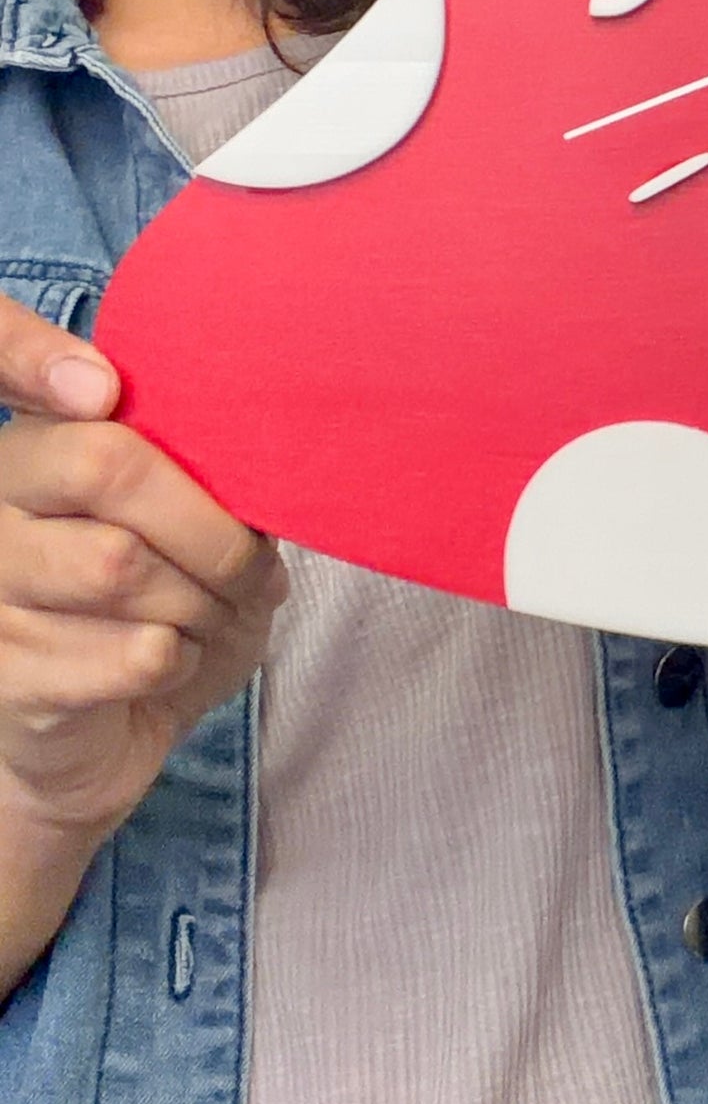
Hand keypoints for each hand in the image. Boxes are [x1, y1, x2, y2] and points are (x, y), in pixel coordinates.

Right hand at [0, 292, 285, 846]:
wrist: (95, 748)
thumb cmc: (152, 620)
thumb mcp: (193, 537)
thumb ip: (210, 479)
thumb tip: (284, 452)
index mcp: (32, 449)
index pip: (12, 363)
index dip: (38, 356)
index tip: (103, 389)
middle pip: (107, 465)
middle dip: (210, 523)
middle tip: (246, 569)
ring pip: (123, 565)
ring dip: (203, 601)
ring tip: (210, 619)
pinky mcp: (10, 679)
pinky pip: (133, 651)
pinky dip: (183, 659)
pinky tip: (171, 663)